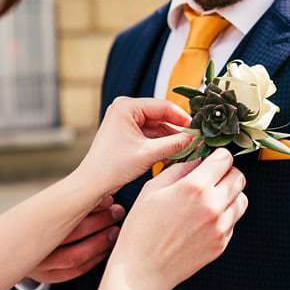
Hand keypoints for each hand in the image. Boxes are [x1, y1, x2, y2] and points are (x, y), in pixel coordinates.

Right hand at [26, 196, 125, 283]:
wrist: (12, 243)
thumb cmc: (39, 218)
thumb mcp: (48, 205)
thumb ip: (71, 201)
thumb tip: (106, 198)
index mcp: (30, 222)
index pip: (63, 214)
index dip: (90, 207)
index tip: (108, 200)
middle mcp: (32, 245)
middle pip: (70, 234)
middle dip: (99, 222)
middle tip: (118, 212)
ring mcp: (37, 264)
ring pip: (75, 256)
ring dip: (100, 242)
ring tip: (115, 230)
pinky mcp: (46, 276)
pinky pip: (75, 271)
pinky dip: (94, 260)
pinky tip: (106, 249)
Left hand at [75, 97, 194, 196]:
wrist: (92, 184)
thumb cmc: (111, 167)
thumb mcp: (148, 154)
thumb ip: (175, 144)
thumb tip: (195, 138)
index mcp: (126, 106)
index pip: (164, 106)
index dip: (183, 118)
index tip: (197, 129)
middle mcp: (125, 109)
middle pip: (162, 116)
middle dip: (178, 130)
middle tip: (195, 140)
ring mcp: (126, 121)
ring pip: (158, 127)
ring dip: (171, 139)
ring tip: (187, 149)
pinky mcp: (128, 134)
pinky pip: (151, 135)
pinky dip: (162, 144)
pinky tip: (174, 154)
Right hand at [109, 148, 247, 289]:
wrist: (142, 271)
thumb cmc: (141, 230)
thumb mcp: (152, 189)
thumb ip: (179, 169)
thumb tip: (198, 160)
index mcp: (195, 187)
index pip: (224, 159)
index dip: (217, 156)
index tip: (211, 160)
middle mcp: (213, 205)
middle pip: (238, 177)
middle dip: (226, 173)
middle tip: (210, 179)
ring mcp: (221, 227)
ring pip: (242, 199)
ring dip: (230, 194)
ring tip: (209, 200)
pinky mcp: (222, 243)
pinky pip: (233, 220)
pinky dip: (224, 215)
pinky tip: (204, 220)